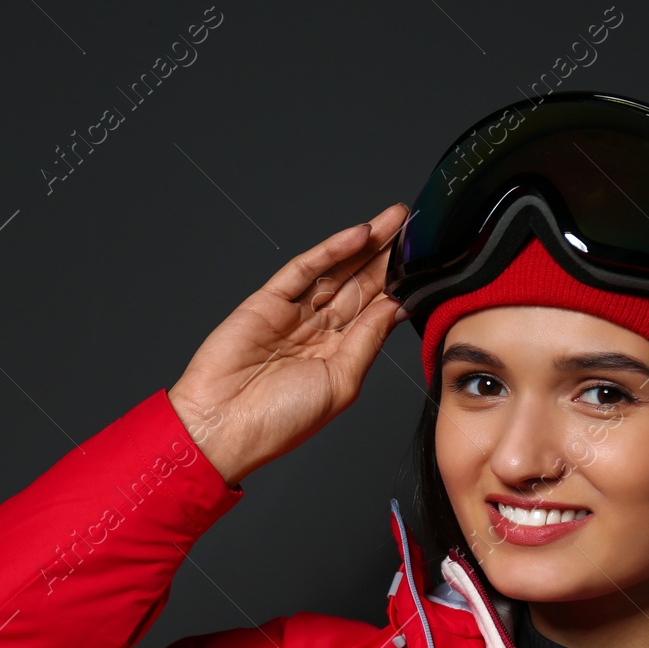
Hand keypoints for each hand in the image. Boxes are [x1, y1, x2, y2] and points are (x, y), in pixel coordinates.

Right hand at [166, 203, 410, 487]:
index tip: (426, 262)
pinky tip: (358, 234)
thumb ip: (367, 341)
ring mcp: (292, 313)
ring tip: (396, 220)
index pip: (375, 310)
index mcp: (337, 356)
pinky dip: (330, 250)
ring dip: (366, 245)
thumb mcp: (340, 382)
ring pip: (335, 270)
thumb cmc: (278, 421)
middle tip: (416, 228)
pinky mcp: (267, 301)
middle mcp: (317, 331)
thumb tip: (395, 308)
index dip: (399, 284)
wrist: (223, 427)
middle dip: (387, 256)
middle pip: (359, 284)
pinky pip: (303, 269)